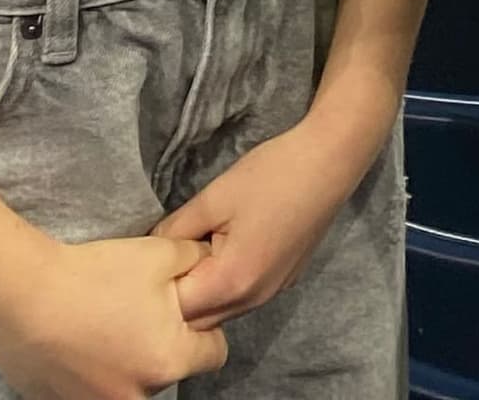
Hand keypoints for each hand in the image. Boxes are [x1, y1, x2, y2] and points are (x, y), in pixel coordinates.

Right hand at [0, 232, 225, 399]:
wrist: (18, 298)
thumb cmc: (94, 276)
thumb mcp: (161, 254)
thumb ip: (197, 262)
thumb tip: (209, 264)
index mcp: (169, 362)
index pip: (214, 353)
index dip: (205, 326)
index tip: (182, 306)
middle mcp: (136, 395)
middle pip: (170, 368)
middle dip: (163, 342)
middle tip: (138, 308)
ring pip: (132, 381)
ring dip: (128, 358)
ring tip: (103, 321)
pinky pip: (92, 386)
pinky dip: (92, 367)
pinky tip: (77, 338)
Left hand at [154, 113, 380, 324]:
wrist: (331, 159)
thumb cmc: (272, 175)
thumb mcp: (212, 198)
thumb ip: (174, 231)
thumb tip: (148, 252)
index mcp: (232, 282)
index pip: (175, 309)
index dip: (155, 289)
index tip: (147, 264)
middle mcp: (253, 299)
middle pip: (197, 320)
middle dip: (175, 299)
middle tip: (165, 261)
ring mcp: (272, 292)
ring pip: (220, 312)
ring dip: (201, 293)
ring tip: (192, 254)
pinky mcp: (284, 280)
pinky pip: (242, 298)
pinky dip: (224, 287)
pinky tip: (223, 251)